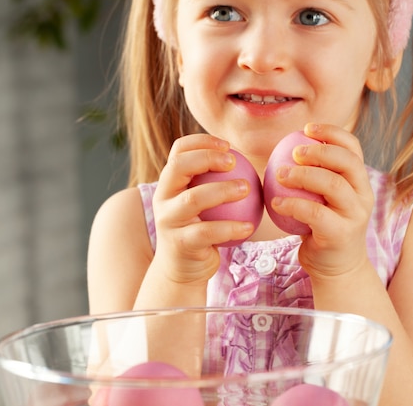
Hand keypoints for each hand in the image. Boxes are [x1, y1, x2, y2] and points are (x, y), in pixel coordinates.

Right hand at [151, 134, 254, 283]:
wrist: (182, 269)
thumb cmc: (200, 229)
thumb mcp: (201, 203)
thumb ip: (213, 182)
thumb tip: (248, 159)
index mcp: (169, 183)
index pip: (178, 150)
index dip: (202, 141)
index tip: (228, 146)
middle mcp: (163, 198)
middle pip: (179, 166)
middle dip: (207, 157)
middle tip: (235, 162)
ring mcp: (169, 221)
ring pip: (194, 198)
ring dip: (223, 190)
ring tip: (246, 188)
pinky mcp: (180, 243)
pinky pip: (208, 232)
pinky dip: (231, 227)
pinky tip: (249, 226)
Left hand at [269, 124, 374, 278]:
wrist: (336, 268)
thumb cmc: (323, 227)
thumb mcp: (324, 198)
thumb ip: (315, 176)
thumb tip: (286, 146)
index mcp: (360, 181)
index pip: (353, 148)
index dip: (332, 133)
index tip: (307, 128)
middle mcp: (363, 195)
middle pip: (347, 162)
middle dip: (319, 151)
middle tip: (293, 152)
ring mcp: (355, 216)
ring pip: (333, 185)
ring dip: (303, 176)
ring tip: (279, 174)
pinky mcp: (341, 234)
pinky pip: (315, 213)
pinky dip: (293, 204)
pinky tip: (276, 202)